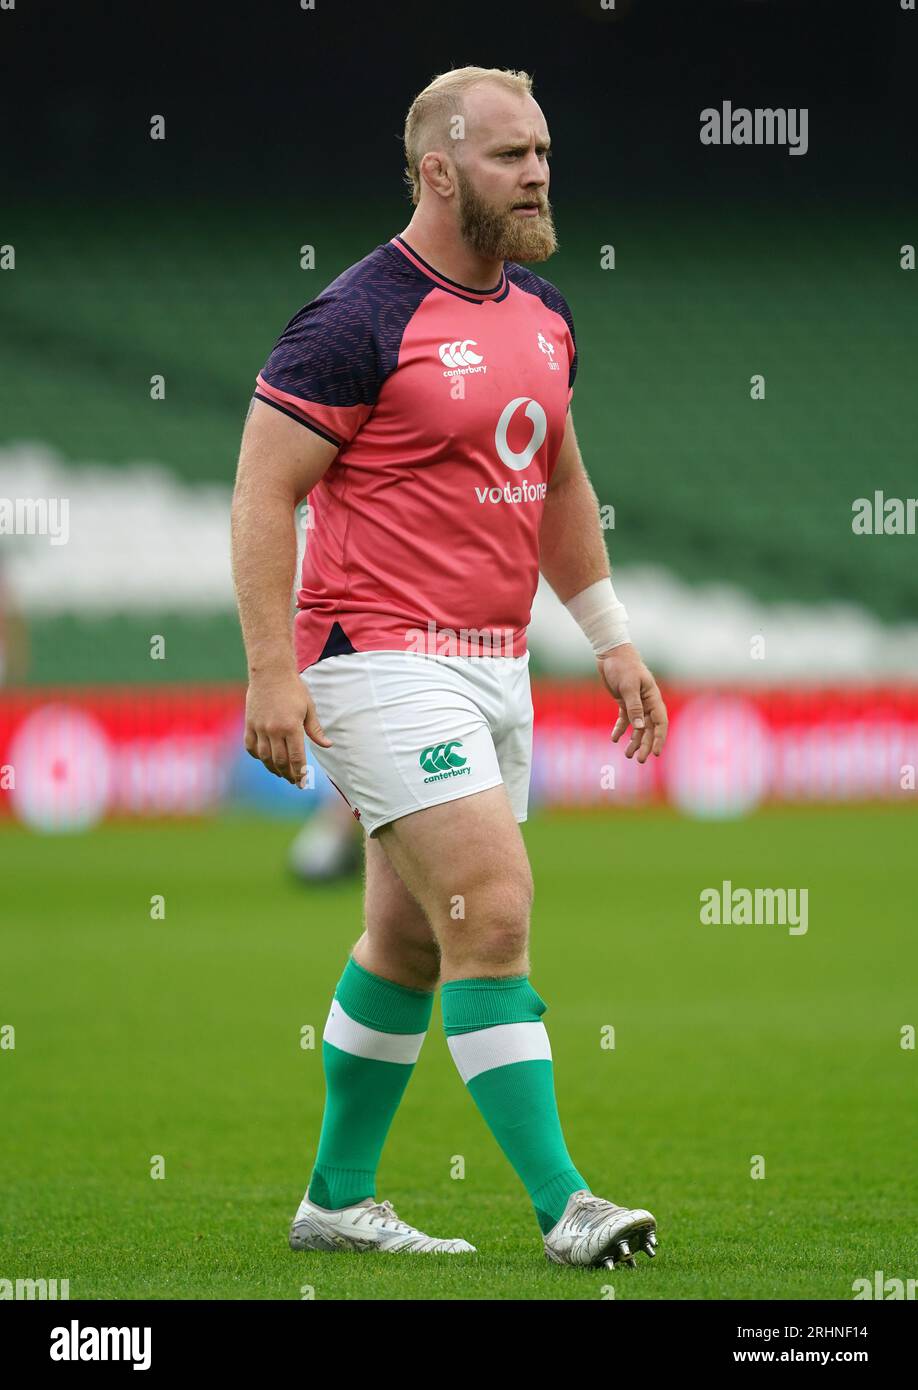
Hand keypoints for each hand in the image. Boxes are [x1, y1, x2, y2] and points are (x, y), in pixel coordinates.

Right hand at [243, 667, 331, 785]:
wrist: (270, 672)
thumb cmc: (293, 689)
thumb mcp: (309, 708)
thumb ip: (315, 730)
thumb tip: (327, 745)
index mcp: (291, 727)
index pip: (296, 758)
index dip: (300, 773)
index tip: (303, 782)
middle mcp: (274, 730)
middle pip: (280, 761)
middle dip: (288, 774)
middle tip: (294, 781)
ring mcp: (259, 728)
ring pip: (265, 757)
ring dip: (273, 768)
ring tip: (281, 774)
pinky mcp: (249, 724)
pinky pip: (251, 746)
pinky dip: (257, 756)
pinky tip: (264, 759)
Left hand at [598, 644, 668, 762]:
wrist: (611, 653)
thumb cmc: (623, 666)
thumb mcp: (628, 686)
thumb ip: (634, 707)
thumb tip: (640, 727)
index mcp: (653, 698)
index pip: (660, 722)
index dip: (658, 738)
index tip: (654, 753)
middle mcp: (647, 702)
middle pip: (649, 728)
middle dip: (644, 745)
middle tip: (639, 760)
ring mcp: (636, 703)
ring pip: (637, 727)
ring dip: (633, 741)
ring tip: (628, 755)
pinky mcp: (624, 702)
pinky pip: (624, 720)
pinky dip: (620, 729)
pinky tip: (614, 739)